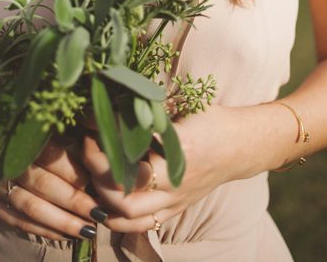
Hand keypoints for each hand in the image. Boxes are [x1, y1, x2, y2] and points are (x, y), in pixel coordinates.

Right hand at [0, 136, 109, 241]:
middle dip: (75, 202)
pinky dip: (43, 230)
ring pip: (31, 208)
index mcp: (19, 135)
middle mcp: (4, 160)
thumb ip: (62, 138)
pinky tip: (65, 235)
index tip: (100, 184)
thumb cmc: (15, 127)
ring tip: (88, 230)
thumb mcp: (36, 123)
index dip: (77, 173)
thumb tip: (95, 160)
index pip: (52, 157)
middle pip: (44, 186)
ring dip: (62, 222)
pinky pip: (18, 222)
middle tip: (100, 213)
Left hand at [80, 105, 239, 233]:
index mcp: (177, 149)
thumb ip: (149, 108)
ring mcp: (175, 200)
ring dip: (103, 198)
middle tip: (86, 149)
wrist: (241, 146)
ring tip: (91, 174)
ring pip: (130, 214)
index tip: (90, 128)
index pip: (130, 153)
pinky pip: (142, 225)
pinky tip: (102, 206)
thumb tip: (110, 101)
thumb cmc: (211, 119)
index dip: (104, 143)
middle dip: (97, 172)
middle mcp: (175, 180)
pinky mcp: (175, 209)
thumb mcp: (183, 105)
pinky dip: (118, 220)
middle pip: (124, 192)